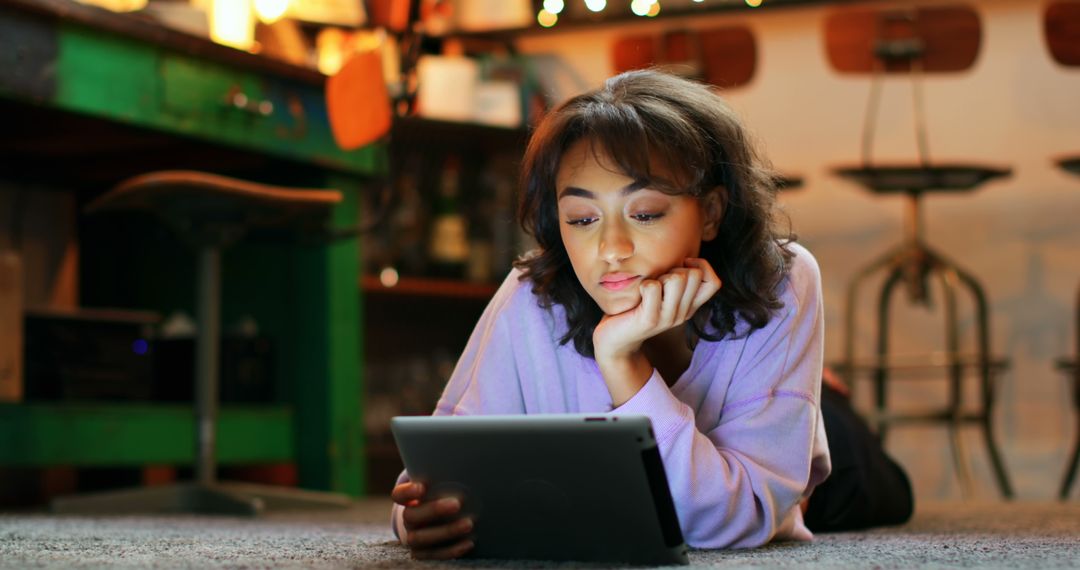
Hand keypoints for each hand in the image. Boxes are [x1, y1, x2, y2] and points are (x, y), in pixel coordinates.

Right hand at [391, 481, 474, 559]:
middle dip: (434, 510)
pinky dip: (452, 550)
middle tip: (457, 503)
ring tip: (469, 524)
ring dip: (446, 531)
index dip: (408, 492)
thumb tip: (467, 464)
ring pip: (420, 538)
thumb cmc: (446, 494)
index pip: (399, 495)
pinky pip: (434, 554)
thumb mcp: (443, 485)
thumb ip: (446, 478)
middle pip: (411, 516)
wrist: (445, 521)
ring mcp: (413, 537)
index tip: (423, 487)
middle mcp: (408, 519)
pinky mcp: (423, 553)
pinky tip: (469, 542)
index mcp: (408, 499)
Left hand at [592, 258, 720, 403]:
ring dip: (660, 276)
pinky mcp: (650, 319)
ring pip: (677, 278)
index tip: (681, 267)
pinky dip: (643, 284)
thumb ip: (676, 281)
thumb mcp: (662, 295)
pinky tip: (637, 295)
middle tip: (659, 281)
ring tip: (649, 289)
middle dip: (674, 269)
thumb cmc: (635, 310)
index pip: (714, 283)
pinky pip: (653, 287)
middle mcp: (683, 313)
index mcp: (689, 306)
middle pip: (693, 274)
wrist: (615, 342)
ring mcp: (668, 318)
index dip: (701, 266)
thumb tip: (685, 256)